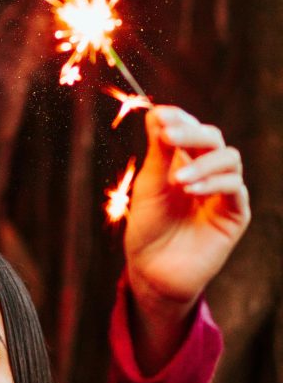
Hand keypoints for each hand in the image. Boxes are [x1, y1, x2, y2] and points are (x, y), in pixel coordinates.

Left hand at [124, 105, 250, 311]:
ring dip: (203, 162)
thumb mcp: (149, 186)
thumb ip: (158, 153)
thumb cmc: (147, 228)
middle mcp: (206, 171)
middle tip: (169, 137)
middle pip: (212, 137)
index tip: (160, 116)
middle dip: (191, 134)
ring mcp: (222, 191)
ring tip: (177, 180)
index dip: (179, 118)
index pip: (190, 128)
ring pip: (229, 158)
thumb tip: (157, 112)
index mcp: (183, 160)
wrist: (152, 270)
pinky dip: (214, 183)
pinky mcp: (235, 213)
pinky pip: (234, 188)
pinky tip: (191, 191)